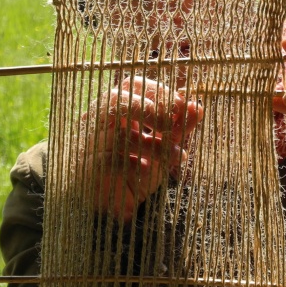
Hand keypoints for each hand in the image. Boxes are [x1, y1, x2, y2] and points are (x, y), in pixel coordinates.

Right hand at [78, 77, 202, 221]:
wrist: (116, 202)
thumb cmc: (138, 166)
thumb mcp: (165, 145)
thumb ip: (180, 126)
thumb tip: (197, 106)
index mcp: (120, 108)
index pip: (134, 84)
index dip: (158, 91)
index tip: (180, 105)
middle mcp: (102, 120)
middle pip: (118, 99)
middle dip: (150, 110)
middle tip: (171, 128)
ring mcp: (92, 142)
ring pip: (118, 133)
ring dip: (152, 145)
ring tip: (176, 156)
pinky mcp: (89, 167)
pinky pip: (110, 160)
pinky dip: (133, 165)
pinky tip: (147, 171)